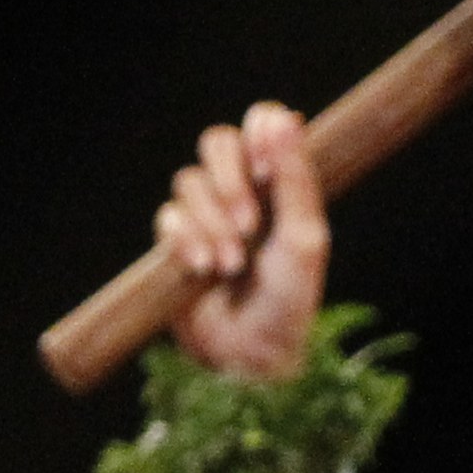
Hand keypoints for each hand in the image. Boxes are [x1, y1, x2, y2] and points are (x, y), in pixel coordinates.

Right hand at [159, 104, 330, 380]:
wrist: (251, 355)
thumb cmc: (290, 300)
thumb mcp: (304, 239)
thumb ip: (295, 177)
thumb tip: (283, 117)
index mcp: (279, 182)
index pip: (262, 123)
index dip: (259, 131)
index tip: (268, 168)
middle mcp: (242, 189)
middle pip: (216, 141)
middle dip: (229, 181)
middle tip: (250, 224)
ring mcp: (206, 213)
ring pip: (189, 182)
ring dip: (212, 224)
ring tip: (231, 266)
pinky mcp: (176, 241)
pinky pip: (168, 217)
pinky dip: (187, 242)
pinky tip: (204, 271)